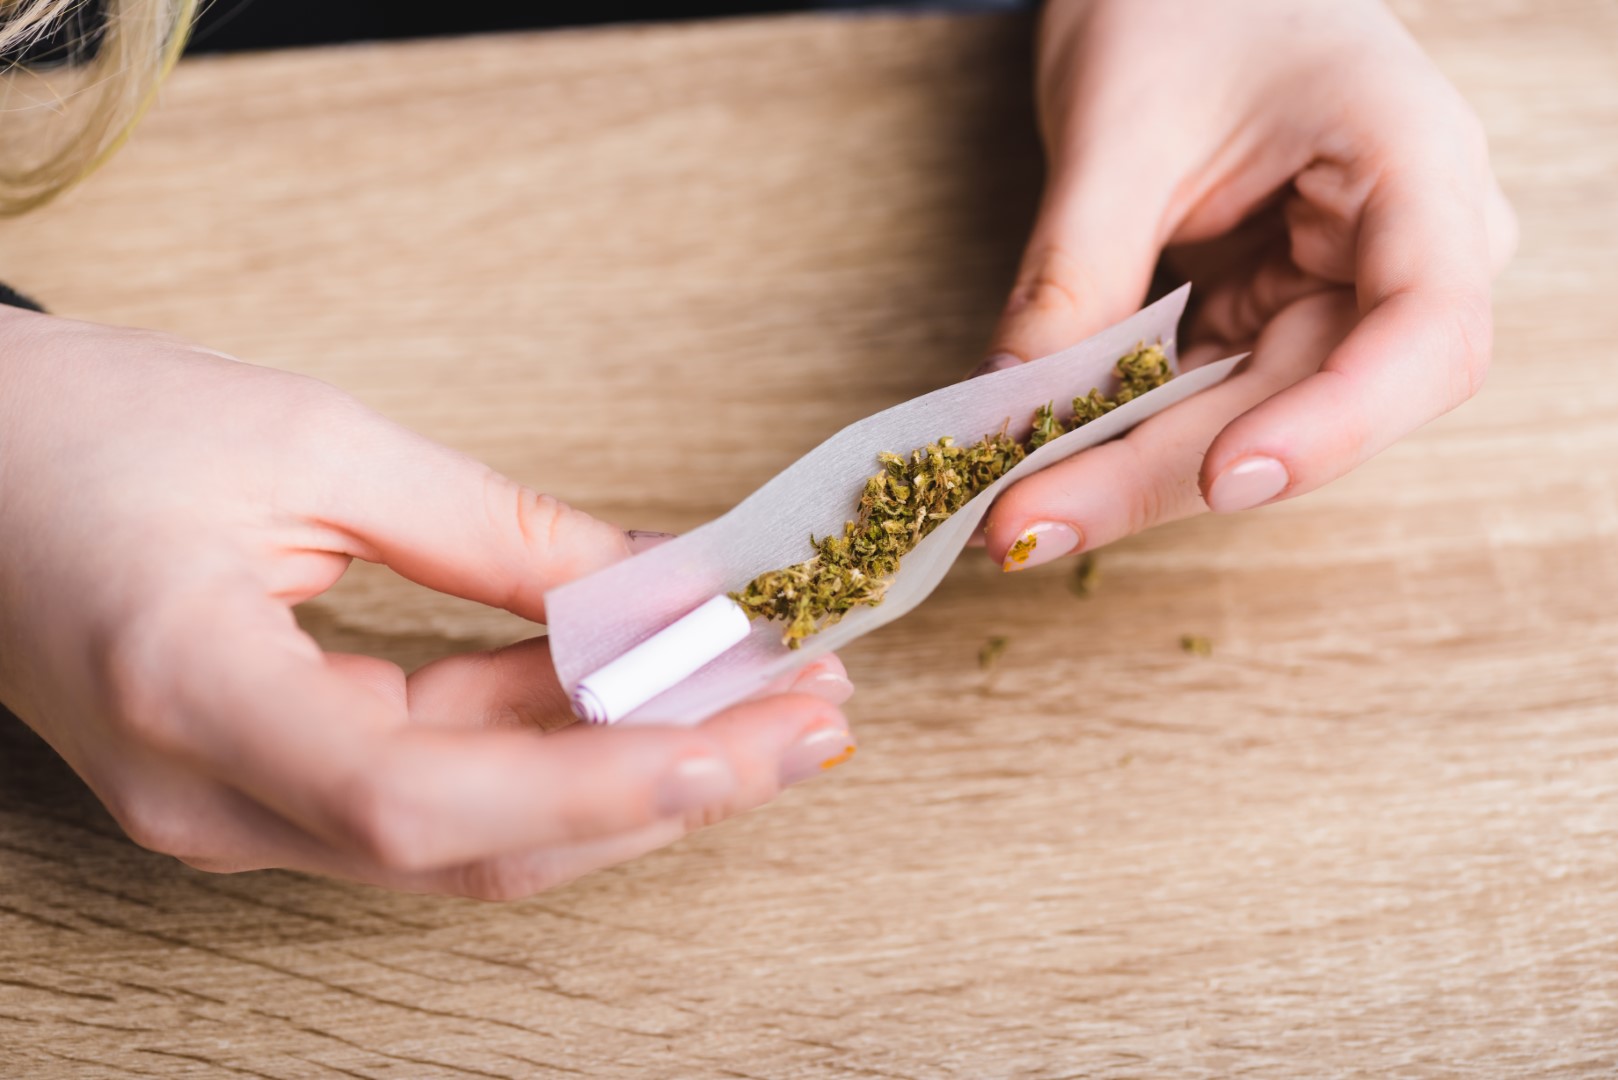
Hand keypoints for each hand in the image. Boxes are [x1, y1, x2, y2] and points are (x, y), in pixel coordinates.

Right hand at [0, 309, 855, 898]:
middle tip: (809, 715)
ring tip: (769, 705)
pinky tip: (659, 692)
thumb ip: (493, 530)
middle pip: (480, 842)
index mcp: (193, 698)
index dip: (594, 786)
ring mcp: (243, 808)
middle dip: (665, 785)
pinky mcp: (273, 781)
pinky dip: (558, 745)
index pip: (422, 800)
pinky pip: (441, 787)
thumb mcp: (308, 442)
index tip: (738, 745)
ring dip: (631, 771)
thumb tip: (650, 583)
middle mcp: (216, 798)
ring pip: (477, 833)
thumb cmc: (87, 427)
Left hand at [976, 0, 1515, 567]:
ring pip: (1244, 424)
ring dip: (1125, 474)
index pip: (1427, 331)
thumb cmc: (1182, 2)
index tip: (1230, 477)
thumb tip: (1011, 417)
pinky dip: (1118, 437)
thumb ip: (1077, 272)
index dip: (1337, 423)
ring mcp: (1336, 298)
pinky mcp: (1268, 323)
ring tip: (1013, 516)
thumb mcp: (1119, 126)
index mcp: (1416, 169)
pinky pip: (1200, 402)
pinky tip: (1039, 473)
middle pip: (1305, 404)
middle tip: (1025, 527)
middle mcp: (1399, 254)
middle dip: (1158, 473)